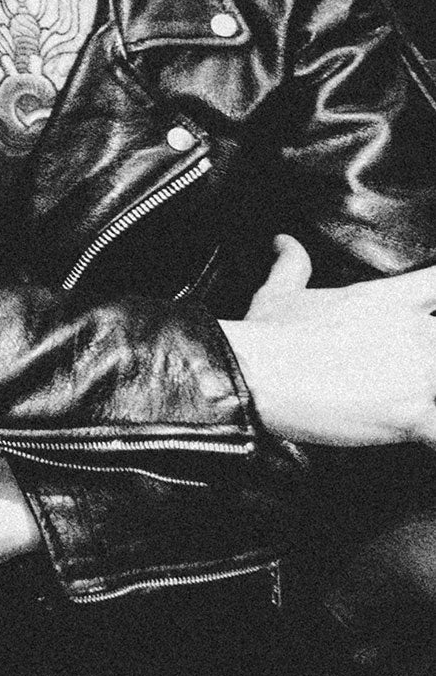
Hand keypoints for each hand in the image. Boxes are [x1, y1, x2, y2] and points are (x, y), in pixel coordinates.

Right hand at [226, 235, 435, 452]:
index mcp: (388, 299)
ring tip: (417, 400)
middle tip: (412, 370)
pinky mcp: (411, 415)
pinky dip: (431, 433)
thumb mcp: (278, 293)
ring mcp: (416, 373)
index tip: (427, 311)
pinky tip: (421, 434)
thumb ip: (292, 265)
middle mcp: (411, 331)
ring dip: (431, 392)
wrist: (256, 375)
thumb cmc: (267, 336)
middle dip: (430, 352)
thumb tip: (284, 242)